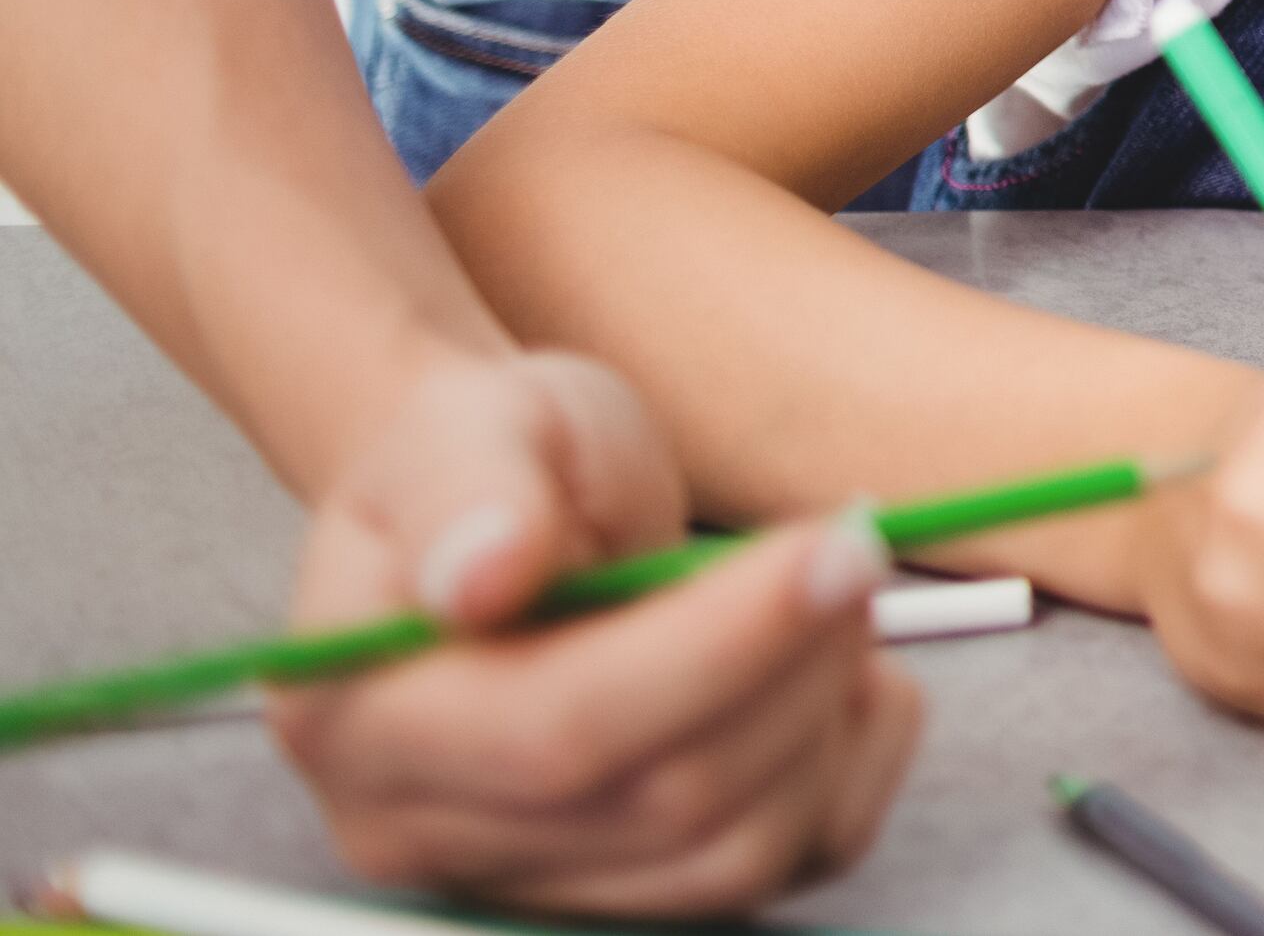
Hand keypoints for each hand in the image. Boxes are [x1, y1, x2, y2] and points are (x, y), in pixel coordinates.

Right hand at [259, 352, 918, 914]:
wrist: (512, 529)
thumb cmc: (493, 466)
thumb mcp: (469, 421)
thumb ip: (467, 488)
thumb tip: (481, 573)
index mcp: (361, 717)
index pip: (557, 730)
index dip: (716, 646)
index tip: (834, 546)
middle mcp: (424, 832)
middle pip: (664, 800)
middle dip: (793, 663)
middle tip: (855, 543)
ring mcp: (534, 881)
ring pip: (738, 852)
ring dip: (829, 711)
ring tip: (834, 590)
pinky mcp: (640, 892)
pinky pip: (795, 860)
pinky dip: (856, 760)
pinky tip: (839, 667)